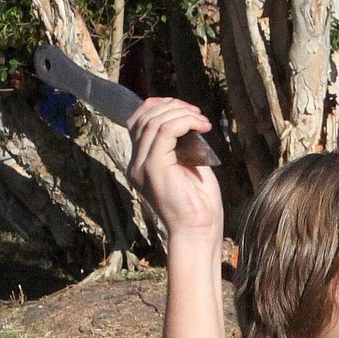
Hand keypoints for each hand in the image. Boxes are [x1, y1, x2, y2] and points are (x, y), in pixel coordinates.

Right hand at [126, 98, 222, 240]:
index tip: (188, 112)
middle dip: (172, 107)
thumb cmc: (199, 204)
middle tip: (198, 115)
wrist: (198, 230)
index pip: (138, 122)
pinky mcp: (154, 167)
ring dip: (182, 114)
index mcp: (141, 164)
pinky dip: (185, 122)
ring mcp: (142, 166)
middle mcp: (136, 164)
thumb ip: (180, 143)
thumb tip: (185, 117)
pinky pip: (165, 130)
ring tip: (203, 122)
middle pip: (143, 117)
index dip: (161, 107)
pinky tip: (202, 127)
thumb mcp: (188, 165)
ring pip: (154, 121)